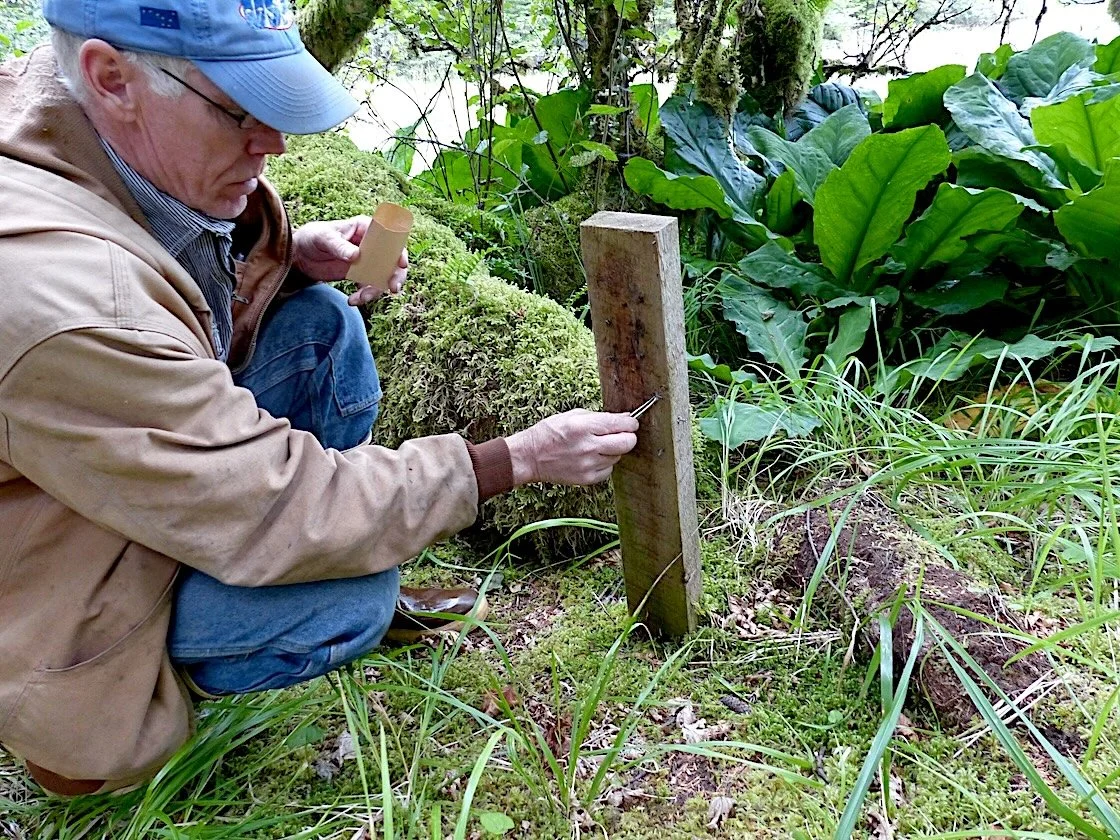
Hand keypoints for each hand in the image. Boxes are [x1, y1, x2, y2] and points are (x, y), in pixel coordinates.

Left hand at [291, 218, 407, 302]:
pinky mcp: (361, 274)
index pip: (389, 237)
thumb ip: (339, 246)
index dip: (399, 250)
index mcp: (366, 228)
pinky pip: (371, 286)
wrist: (300, 256)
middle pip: (392, 260)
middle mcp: (371, 244)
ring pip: (384, 276)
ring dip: (377, 290)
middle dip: (395, 275)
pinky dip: (365, 296)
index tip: (401, 264)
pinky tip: (352, 300)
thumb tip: (356, 256)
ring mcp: (367, 260)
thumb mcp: (323, 239)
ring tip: (361, 299)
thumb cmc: (312, 238)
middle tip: (393, 288)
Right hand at [505, 409, 638, 485]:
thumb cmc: (548, 434)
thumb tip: (623, 418)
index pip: (622, 424)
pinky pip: (608, 470)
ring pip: (618, 456)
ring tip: (598, 446)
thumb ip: (599, 417)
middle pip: (627, 443)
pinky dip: (605, 463)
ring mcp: (588, 465)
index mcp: (583, 427)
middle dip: (628, 436)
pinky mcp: (587, 478)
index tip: (631, 423)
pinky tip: (592, 458)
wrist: (529, 457)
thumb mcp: (572, 416)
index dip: (631, 423)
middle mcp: (588, 446)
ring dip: (614, 450)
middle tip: (621, 434)